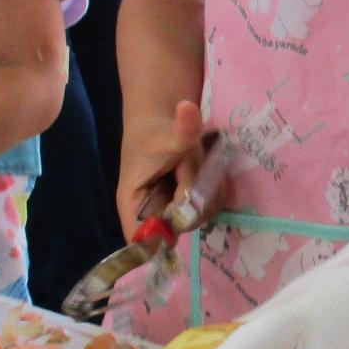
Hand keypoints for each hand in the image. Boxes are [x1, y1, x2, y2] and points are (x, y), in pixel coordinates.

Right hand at [118, 99, 206, 239]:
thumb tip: (188, 108)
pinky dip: (215, 189)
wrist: (164, 123)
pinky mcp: (190, 207)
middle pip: (178, 228)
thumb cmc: (154, 134)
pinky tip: (208, 171)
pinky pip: (210, 207)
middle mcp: (153, 216)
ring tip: (197, 164)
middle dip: (193, 199)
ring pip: (199, 216)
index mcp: (133, 206)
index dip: (162, 237)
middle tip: (192, 168)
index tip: (182, 207)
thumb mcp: (167, 133)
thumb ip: (180, 131)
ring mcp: (174, 214)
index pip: (141, 240)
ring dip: (207, 190)